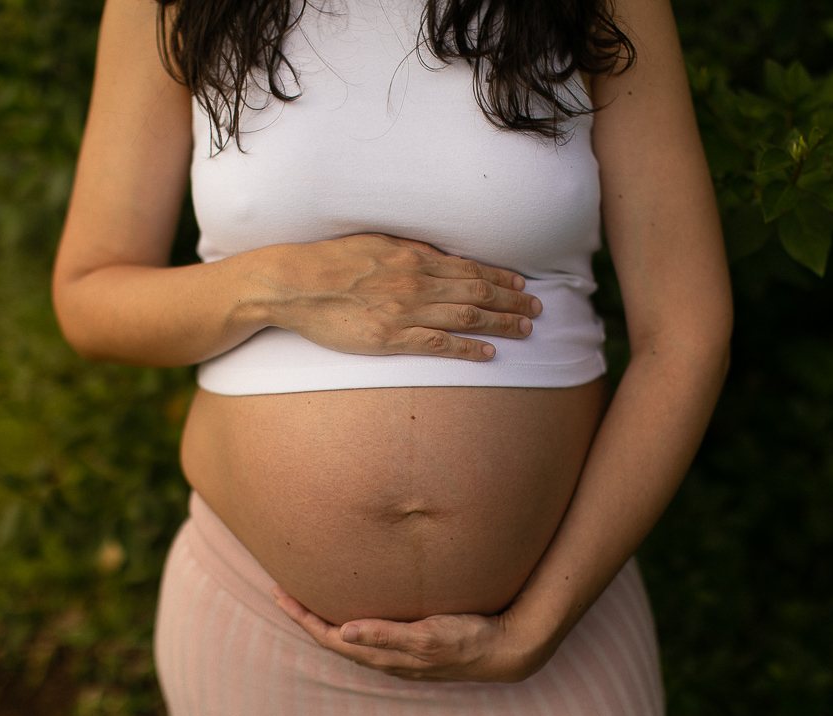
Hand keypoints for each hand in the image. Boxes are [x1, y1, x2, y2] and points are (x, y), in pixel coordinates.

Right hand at [264, 234, 542, 360]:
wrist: (295, 284)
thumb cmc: (330, 261)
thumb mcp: (375, 243)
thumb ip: (409, 251)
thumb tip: (438, 256)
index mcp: (413, 258)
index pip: (469, 268)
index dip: (500, 277)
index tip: (521, 284)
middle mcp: (416, 283)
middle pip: (477, 292)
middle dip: (512, 301)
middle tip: (537, 309)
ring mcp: (405, 311)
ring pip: (466, 317)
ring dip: (500, 324)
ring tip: (525, 330)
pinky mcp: (391, 338)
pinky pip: (439, 344)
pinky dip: (468, 348)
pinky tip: (489, 353)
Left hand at [271, 586, 554, 681]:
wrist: (505, 648)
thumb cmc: (467, 638)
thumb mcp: (427, 636)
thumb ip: (386, 634)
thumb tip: (343, 632)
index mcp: (385, 654)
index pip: (330, 637)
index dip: (304, 618)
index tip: (281, 595)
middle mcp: (387, 656)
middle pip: (334, 638)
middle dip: (307, 616)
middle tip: (282, 591)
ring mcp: (399, 653)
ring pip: (351, 637)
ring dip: (326, 619)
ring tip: (308, 598)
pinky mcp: (412, 644)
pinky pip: (370, 634)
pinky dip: (351, 621)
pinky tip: (354, 610)